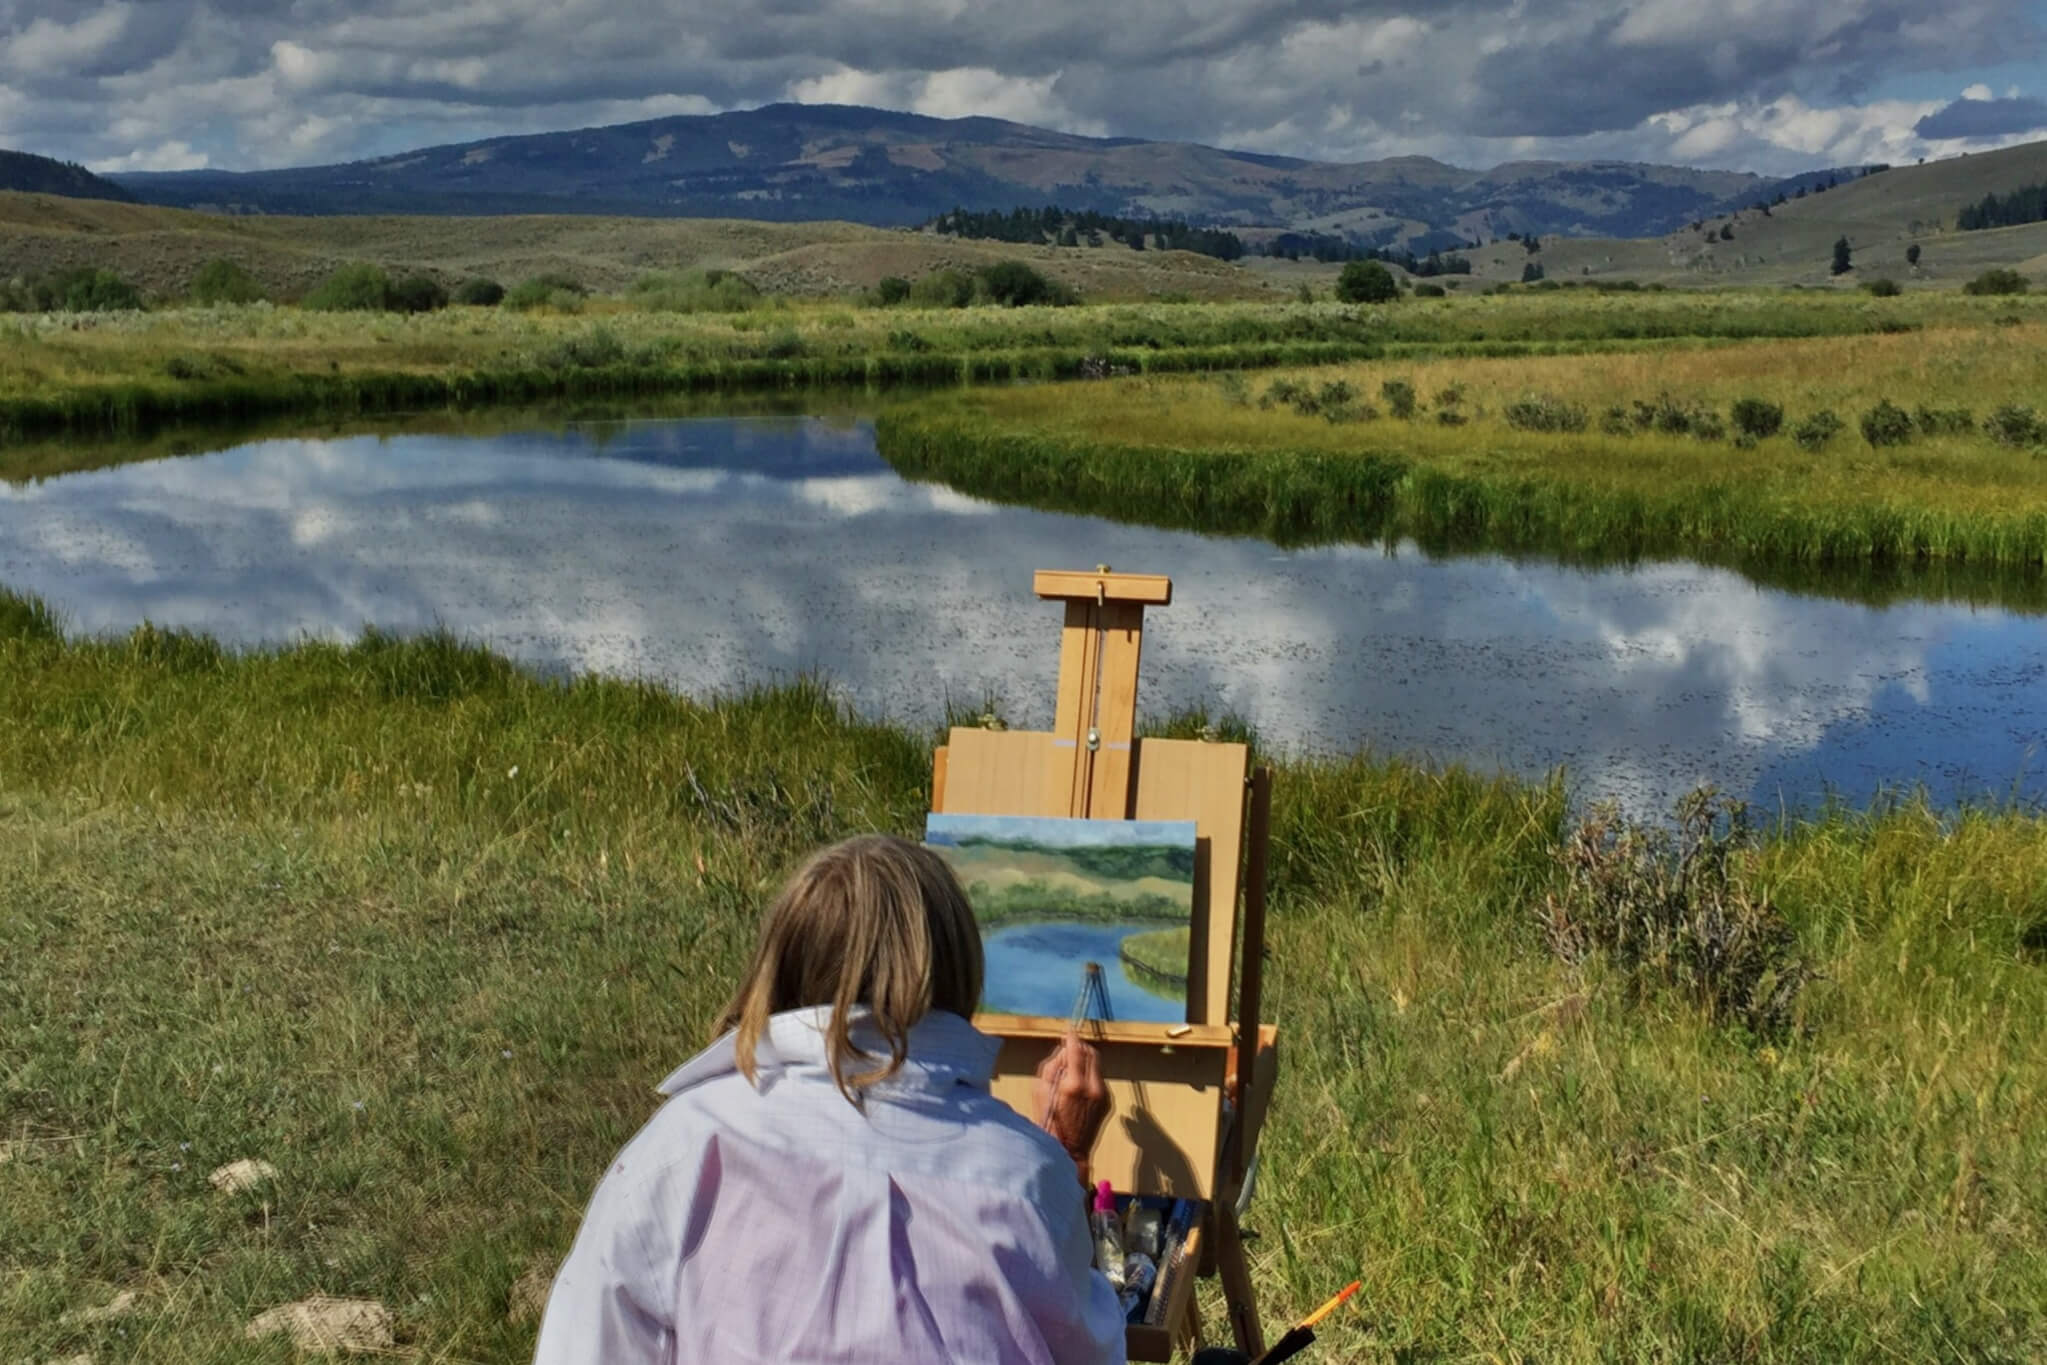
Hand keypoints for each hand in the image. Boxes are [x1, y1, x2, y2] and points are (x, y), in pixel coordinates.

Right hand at [1034, 1031, 1108, 1169]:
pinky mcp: (1107, 1101)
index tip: (1068, 1030)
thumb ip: (1052, 1066)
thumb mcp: (1040, 1091)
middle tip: (1068, 1048)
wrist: (1067, 1151)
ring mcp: (1103, 1095)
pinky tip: (1077, 1086)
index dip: (1072, 1037)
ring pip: (1097, 1065)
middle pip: (1091, 1053)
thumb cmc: (1047, 1122)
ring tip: (1071, 1069)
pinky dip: (1089, 1075)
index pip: (1076, 1050)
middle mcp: (1093, 1087)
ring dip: (1085, 1060)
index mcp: (1074, 1084)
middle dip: (1080, 1047)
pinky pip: (1098, 1079)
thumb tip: (1064, 1050)